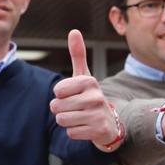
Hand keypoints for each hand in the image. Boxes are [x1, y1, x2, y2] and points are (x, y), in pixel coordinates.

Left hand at [50, 30, 119, 147]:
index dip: (60, 95)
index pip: (57, 91)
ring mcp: (98, 114)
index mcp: (89, 81)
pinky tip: (85, 127)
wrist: (108, 123)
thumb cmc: (90, 96)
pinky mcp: (99, 130)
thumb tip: (74, 31)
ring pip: (62, 120)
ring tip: (80, 117)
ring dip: (67, 121)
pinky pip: (71, 133)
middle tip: (75, 108)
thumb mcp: (84, 76)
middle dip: (61, 110)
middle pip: (56, 106)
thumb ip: (78, 54)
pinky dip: (75, 132)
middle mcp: (96, 96)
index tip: (72, 95)